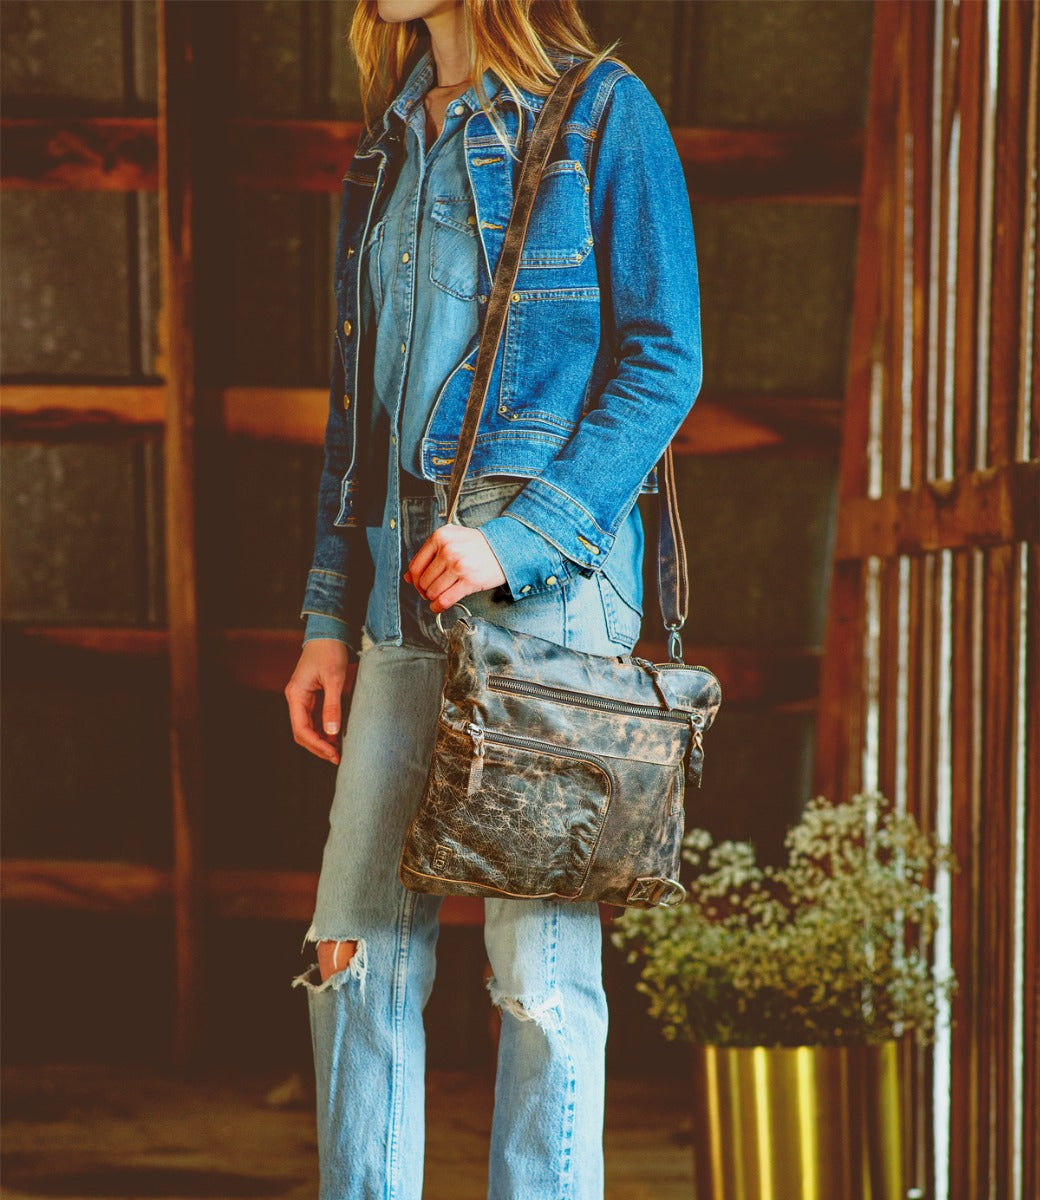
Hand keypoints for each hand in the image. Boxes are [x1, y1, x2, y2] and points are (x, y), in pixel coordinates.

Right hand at [284, 639, 350, 763]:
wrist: (329, 632)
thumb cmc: (330, 651)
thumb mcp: (335, 679)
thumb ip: (332, 706)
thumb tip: (331, 733)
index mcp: (296, 694)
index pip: (301, 728)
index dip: (316, 745)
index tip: (333, 754)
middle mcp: (295, 698)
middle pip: (302, 732)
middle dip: (318, 747)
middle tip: (338, 757)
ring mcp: (302, 697)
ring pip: (308, 727)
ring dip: (321, 740)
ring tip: (339, 751)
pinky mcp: (311, 695)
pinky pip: (314, 718)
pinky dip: (324, 730)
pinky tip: (337, 737)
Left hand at [404, 525, 505, 612]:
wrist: (504, 548)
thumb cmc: (477, 546)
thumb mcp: (451, 541)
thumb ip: (428, 556)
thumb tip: (408, 577)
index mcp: (440, 537)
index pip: (415, 565)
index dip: (414, 579)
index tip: (419, 584)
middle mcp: (448, 550)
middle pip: (422, 581)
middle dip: (424, 591)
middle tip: (430, 592)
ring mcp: (458, 565)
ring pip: (432, 591)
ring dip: (433, 598)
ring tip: (438, 596)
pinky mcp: (469, 581)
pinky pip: (445, 600)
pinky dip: (439, 607)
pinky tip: (439, 606)